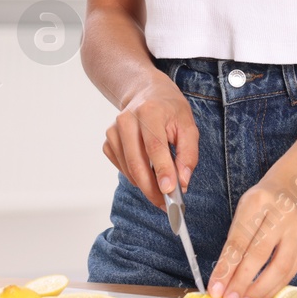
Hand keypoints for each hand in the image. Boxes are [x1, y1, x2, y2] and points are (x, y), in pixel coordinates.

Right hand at [101, 71, 198, 208]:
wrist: (146, 92)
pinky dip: (136, 177)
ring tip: (162, 190)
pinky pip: (122, 168)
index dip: (162, 170)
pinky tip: (148, 171)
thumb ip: (188, 154)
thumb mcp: (188, 125)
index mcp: (149, 111)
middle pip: (137, 163)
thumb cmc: (169, 109)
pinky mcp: (108, 141)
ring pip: (129, 170)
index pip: (155, 146)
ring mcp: (114, 130)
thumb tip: (182, 182)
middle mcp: (127, 120)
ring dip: (146, 186)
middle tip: (166, 204)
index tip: (170, 191)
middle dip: (152, 188)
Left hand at [207, 173, 296, 297]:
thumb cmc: (263, 203)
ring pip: (280, 268)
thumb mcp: (244, 211)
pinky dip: (273, 288)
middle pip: (261, 254)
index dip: (226, 267)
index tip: (215, 289)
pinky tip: (260, 297)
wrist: (294, 191)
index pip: (240, 239)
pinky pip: (290, 273)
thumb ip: (235, 242)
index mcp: (260, 201)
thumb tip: (222, 279)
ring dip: (260, 291)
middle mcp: (283, 215)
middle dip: (243, 282)